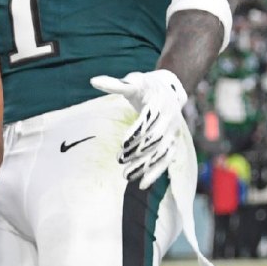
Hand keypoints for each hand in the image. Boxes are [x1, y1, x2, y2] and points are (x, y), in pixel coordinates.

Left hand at [90, 69, 186, 189]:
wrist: (167, 90)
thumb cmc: (144, 86)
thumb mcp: (132, 82)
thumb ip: (114, 84)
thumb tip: (93, 81)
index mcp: (160, 102)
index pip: (150, 119)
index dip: (138, 131)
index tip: (123, 143)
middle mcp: (170, 118)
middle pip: (156, 138)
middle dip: (138, 151)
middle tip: (120, 160)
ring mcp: (173, 132)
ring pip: (161, 152)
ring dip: (145, 165)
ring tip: (126, 175)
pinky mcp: (173, 143)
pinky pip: (167, 160)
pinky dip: (156, 172)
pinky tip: (142, 184)